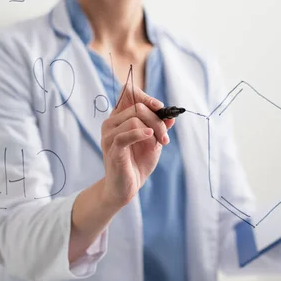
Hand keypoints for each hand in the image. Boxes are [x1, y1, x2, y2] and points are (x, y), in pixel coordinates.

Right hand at [100, 84, 174, 207]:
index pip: (128, 92)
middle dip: (157, 119)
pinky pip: (125, 135)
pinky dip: (140, 134)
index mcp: (119, 117)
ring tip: (161, 142)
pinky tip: (151, 138)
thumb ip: (160, 127)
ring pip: (134, 119)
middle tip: (165, 136)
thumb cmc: (138, 162)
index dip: (145, 96)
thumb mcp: (154, 141)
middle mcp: (111, 123)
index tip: (160, 107)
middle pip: (137, 106)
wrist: (128, 187)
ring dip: (154, 129)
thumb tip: (171, 117)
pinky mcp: (112, 149)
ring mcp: (109, 136)